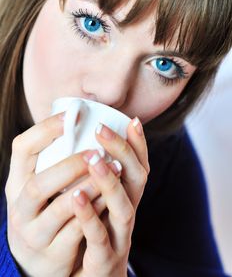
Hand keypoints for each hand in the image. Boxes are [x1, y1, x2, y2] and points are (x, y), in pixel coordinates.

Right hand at [5, 113, 119, 276]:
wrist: (35, 261)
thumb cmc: (43, 210)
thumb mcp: (37, 186)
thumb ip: (49, 161)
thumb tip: (76, 118)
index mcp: (16, 183)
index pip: (22, 149)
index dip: (45, 130)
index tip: (71, 116)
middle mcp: (20, 208)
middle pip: (39, 184)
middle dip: (71, 166)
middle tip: (96, 152)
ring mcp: (34, 233)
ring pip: (61, 208)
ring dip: (89, 187)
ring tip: (113, 169)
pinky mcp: (53, 253)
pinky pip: (77, 230)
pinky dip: (95, 211)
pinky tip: (110, 197)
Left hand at [71, 118, 148, 276]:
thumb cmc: (96, 231)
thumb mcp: (100, 201)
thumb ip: (97, 177)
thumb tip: (86, 141)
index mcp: (127, 198)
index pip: (139, 166)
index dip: (139, 144)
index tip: (133, 120)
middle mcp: (128, 212)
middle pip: (136, 180)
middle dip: (122, 152)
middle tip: (102, 129)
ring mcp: (119, 236)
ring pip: (123, 207)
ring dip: (109, 182)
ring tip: (94, 159)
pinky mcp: (105, 258)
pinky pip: (99, 237)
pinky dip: (90, 215)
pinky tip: (76, 196)